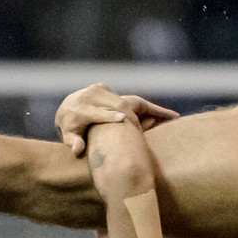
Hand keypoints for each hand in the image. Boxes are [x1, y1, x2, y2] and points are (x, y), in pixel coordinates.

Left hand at [55, 84, 178, 156]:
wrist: (68, 108)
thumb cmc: (71, 128)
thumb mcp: (69, 137)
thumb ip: (73, 142)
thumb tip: (77, 150)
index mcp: (81, 109)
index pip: (98, 112)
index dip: (109, 116)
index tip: (123, 119)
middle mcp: (90, 96)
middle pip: (118, 105)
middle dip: (136, 117)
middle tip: (156, 127)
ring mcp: (98, 90)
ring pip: (128, 101)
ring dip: (149, 112)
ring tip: (170, 120)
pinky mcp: (105, 88)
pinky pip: (130, 100)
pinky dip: (148, 109)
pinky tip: (167, 116)